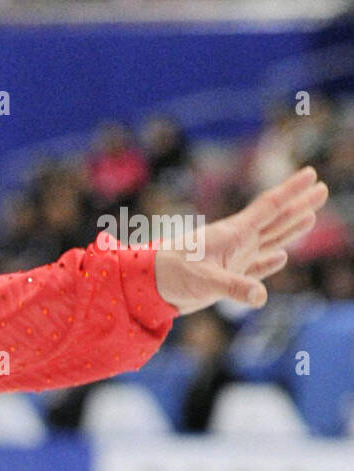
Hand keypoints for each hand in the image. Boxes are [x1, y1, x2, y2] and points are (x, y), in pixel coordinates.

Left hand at [152, 166, 328, 314]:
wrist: (147, 288)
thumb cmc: (171, 277)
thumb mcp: (205, 282)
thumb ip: (234, 287)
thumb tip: (260, 297)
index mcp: (234, 235)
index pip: (270, 208)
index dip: (292, 191)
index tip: (312, 173)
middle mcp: (236, 243)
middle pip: (276, 220)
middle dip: (299, 205)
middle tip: (322, 188)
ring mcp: (232, 259)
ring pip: (269, 241)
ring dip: (290, 230)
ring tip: (309, 216)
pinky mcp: (226, 277)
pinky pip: (255, 267)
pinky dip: (269, 263)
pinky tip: (280, 258)